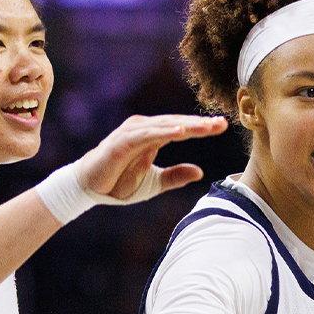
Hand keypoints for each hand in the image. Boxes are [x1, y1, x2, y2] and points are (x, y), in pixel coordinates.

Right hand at [77, 114, 226, 203]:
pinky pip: (146, 135)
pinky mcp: (122, 141)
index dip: (202, 127)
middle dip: (200, 123)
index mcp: (153, 136)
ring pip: (164, 126)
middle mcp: (144, 129)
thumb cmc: (119, 183)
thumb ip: (176, 177)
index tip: (222, 126)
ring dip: (186, 125)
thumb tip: (200, 172)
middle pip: (176, 123)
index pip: (182, 128)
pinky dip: (163, 132)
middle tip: (222, 123)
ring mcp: (132, 133)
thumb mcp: (154, 183)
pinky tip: (180, 132)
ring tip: (206, 127)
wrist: (91, 190)